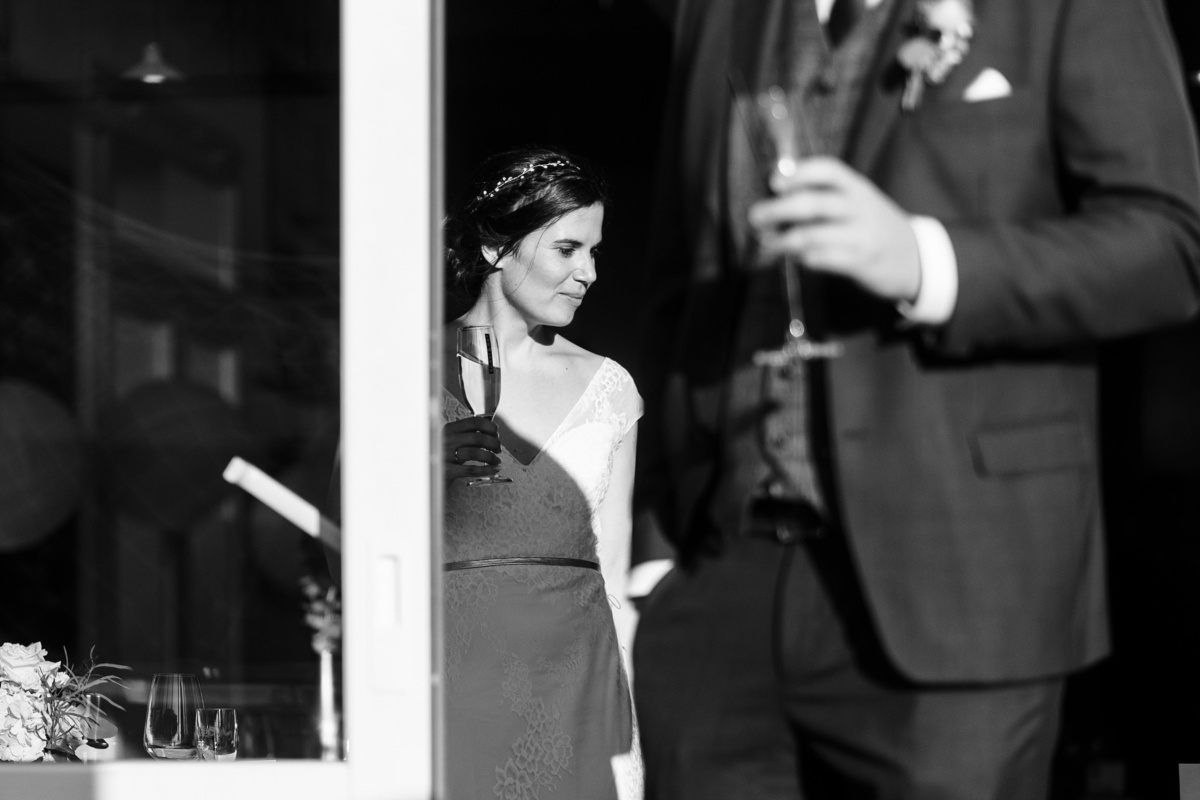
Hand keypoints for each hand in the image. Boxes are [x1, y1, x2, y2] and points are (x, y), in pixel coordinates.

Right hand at [443, 416, 501, 483]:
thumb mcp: (454, 441)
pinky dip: (486, 470)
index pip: (475, 422)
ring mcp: (446, 455)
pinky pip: (471, 469)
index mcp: (450, 428)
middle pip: (478, 437)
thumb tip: (493, 434)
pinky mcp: (447, 470)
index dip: (490, 427)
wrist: (430, 474)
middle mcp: (447, 439)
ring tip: (496, 461)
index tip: (496, 433)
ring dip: (491, 457)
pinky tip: (493, 470)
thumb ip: (469, 435)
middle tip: (498, 449)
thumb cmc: (445, 456)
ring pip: (475, 452)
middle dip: (494, 443)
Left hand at [748, 157, 921, 302]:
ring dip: (784, 240)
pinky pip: (823, 259)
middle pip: (814, 203)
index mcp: (858, 187)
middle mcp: (860, 207)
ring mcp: (861, 235)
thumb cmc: (876, 227)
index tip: (774, 181)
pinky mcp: (860, 262)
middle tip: (755, 217)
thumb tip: (778, 197)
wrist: (918, 258)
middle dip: (778, 210)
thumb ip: (827, 198)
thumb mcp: (859, 203)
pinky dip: (803, 258)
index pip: (829, 170)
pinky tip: (794, 258)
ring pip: (813, 235)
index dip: (800, 172)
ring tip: (767, 243)